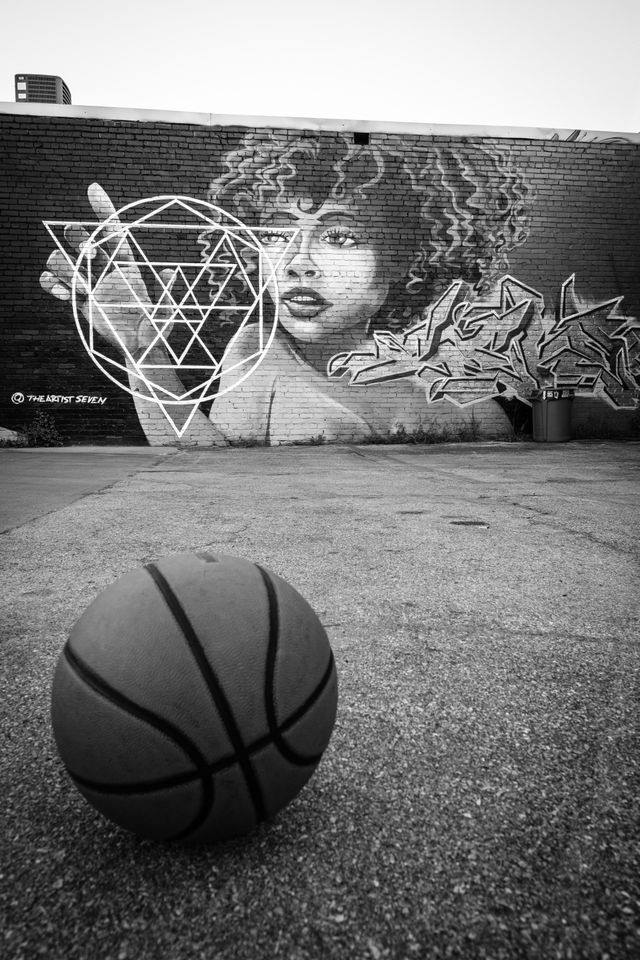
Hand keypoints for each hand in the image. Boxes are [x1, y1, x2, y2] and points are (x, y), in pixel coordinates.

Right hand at [40, 184, 175, 356]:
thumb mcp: (164, 313)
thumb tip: (169, 271)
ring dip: (63, 263)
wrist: (139, 351)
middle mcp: (106, 272)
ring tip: (73, 279)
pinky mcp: (79, 301)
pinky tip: (59, 289)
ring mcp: (90, 285)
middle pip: (83, 241)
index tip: (93, 190)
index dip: (103, 210)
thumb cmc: (155, 331)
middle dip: (78, 238)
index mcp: (126, 267)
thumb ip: (165, 294)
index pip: (113, 233)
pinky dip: (51, 283)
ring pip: (65, 261)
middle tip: (85, 249)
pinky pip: (56, 285)